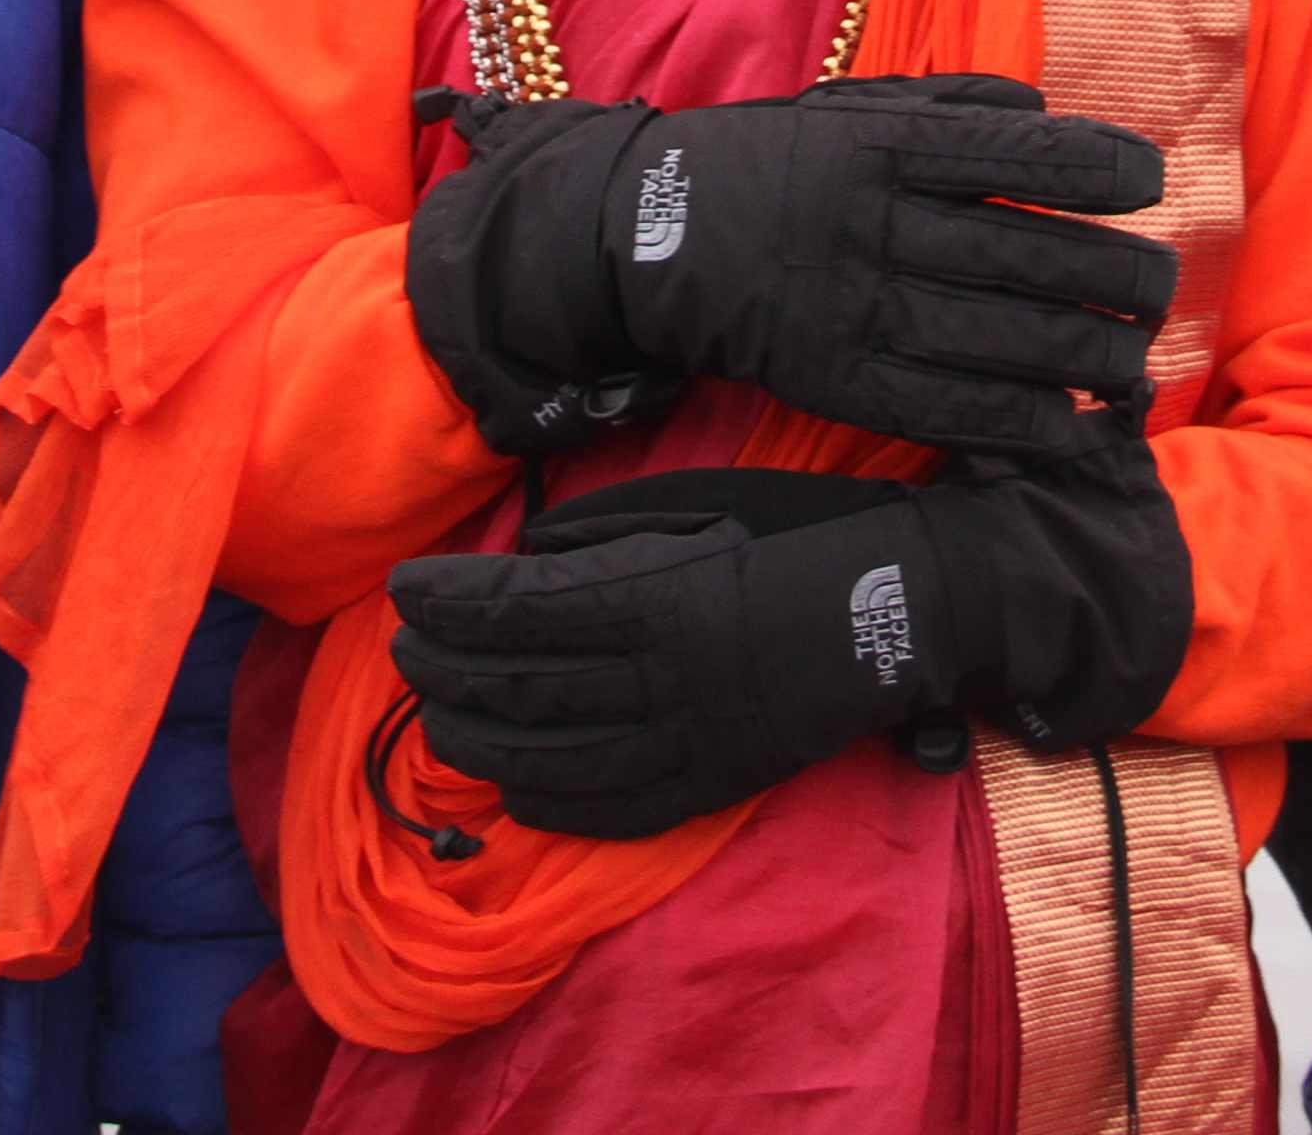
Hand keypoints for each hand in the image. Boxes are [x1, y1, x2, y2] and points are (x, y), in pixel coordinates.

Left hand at [383, 432, 1190, 837]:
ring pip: (549, 757)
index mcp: (656, 597)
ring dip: (476, 740)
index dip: (448, 606)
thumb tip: (523, 558)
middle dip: (444, 670)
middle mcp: (659, 680)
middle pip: (518, 687)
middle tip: (399, 651)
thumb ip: (610, 532)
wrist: (912, 608)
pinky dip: (548, 801)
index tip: (401, 591)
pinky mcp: (712, 785)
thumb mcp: (707, 501)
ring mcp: (685, 743)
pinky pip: (610, 808)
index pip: (516, 612)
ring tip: (434, 716)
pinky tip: (512, 786)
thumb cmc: (807, 534)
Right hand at [401, 73, 1173, 457]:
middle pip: (1024, 252)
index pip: (1015, 151)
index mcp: (881, 144)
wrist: (650, 239)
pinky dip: (1020, 420)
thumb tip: (1052, 110)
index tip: (1147, 180)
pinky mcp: (838, 379)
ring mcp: (856, 307)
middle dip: (1113, 272)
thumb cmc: (771, 163)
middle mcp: (874, 223)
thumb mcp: (850, 105)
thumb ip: (951, 104)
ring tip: (1135, 358)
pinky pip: (946, 406)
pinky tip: (1072, 421)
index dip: (1095, 167)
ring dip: (1085, 353)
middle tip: (1161, 284)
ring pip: (998, 336)